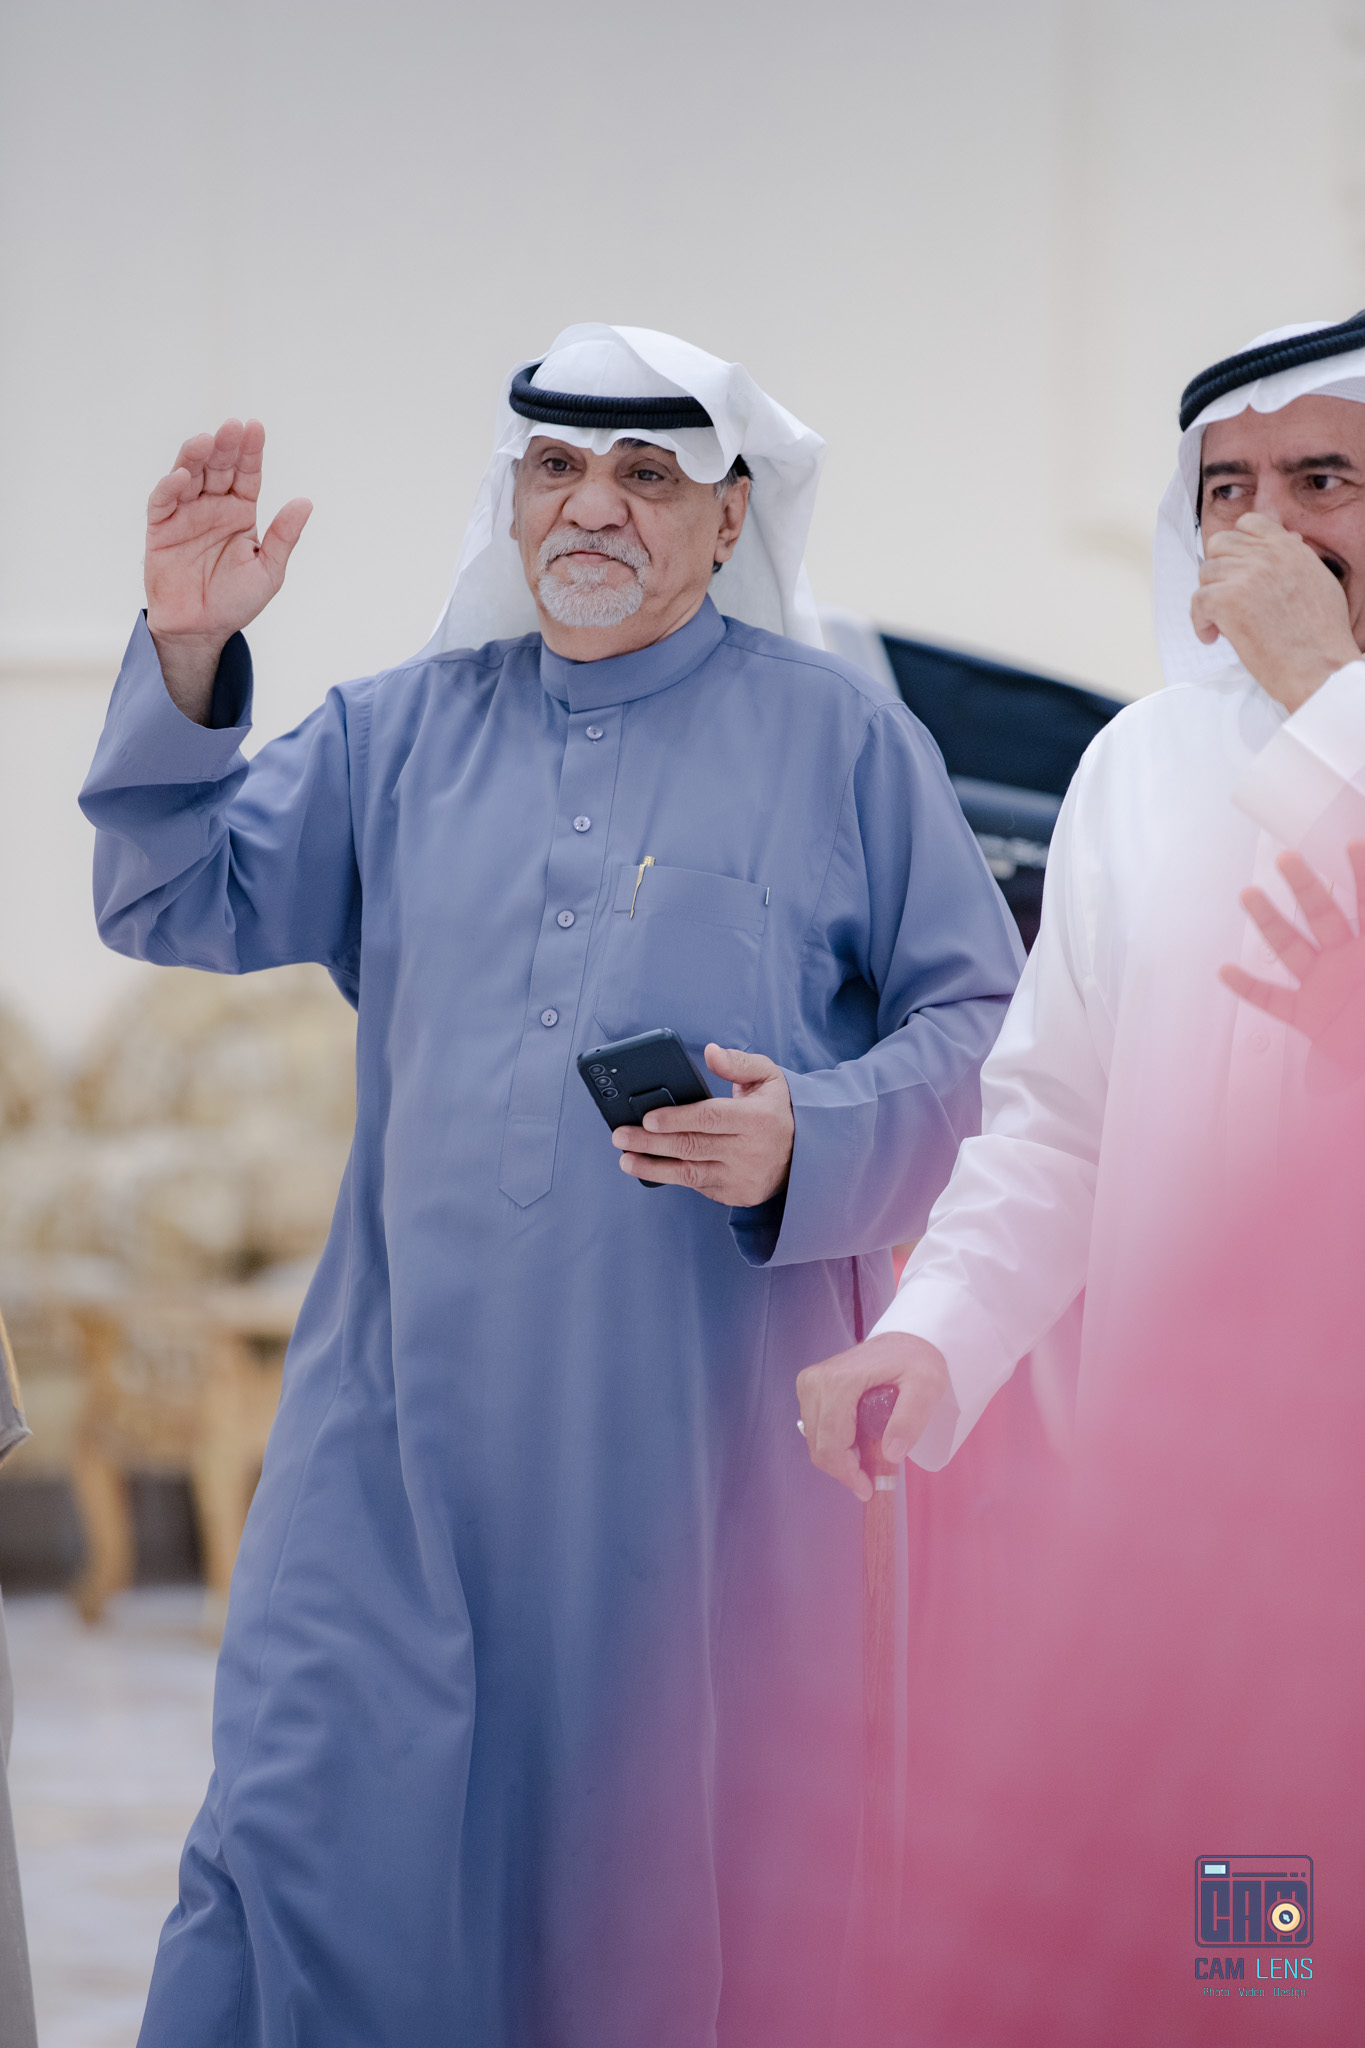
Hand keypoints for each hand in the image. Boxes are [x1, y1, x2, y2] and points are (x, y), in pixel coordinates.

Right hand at [144, 419, 311, 720]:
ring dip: (196, 457)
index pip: (247, 474)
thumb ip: (283, 537)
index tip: (255, 428)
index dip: (251, 452)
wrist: (200, 630)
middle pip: (218, 468)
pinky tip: (183, 476)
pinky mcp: (160, 528)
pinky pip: (163, 502)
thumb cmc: (235, 601)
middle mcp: (213, 507)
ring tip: (206, 442)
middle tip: (232, 427)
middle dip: (225, 447)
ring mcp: (185, 514)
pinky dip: (170, 487)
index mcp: (240, 512)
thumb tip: (305, 502)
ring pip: (189, 476)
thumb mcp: (268, 571)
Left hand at [612, 1044, 793, 1205]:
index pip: (709, 1118)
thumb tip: (711, 1052)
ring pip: (689, 1172)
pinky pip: (699, 1185)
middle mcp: (750, 1150)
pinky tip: (652, 1168)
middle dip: (650, 1142)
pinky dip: (674, 1177)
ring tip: (626, 1159)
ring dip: (653, 1166)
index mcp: (757, 1118)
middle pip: (691, 1146)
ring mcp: (742, 1177)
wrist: (804, 1154)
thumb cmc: (776, 1110)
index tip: (647, 1118)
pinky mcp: (737, 1195)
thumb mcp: (768, 1077)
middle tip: (620, 1136)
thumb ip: (738, 1063)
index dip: (676, 1118)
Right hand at [796, 1331, 949, 1501]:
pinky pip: (815, 1429)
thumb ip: (909, 1420)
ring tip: (868, 1456)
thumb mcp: (926, 1387)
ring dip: (838, 1457)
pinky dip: (833, 1443)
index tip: (868, 1489)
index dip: (847, 1473)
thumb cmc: (916, 1361)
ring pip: (815, 1440)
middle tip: (871, 1480)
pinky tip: (856, 1442)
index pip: (832, 1442)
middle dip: (844, 1469)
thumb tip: (890, 1454)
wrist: (904, 1339)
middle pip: (820, 1445)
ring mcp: (809, 1383)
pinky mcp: (809, 1386)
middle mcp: (816, 1382)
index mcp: (839, 1382)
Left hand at [1190, 512, 1359, 711]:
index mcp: (1288, 547)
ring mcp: (1246, 575)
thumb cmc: (1321, 635)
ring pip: (1206, 574)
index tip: (1235, 568)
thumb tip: (1285, 540)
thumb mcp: (1318, 581)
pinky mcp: (1228, 600)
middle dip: (1218, 571)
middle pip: (1219, 545)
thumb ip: (1295, 558)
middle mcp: (1267, 554)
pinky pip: (1197, 601)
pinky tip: (1214, 636)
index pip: (1249, 523)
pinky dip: (1200, 621)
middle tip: (1225, 597)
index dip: (1236, 544)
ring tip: (1222, 623)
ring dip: (1209, 598)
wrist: (1319, 666)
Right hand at [1219, 843, 1364, 1075]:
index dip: (1362, 874)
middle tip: (1287, 859)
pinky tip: (1227, 970)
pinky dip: (1248, 987)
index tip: (1353, 844)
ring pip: (1291, 948)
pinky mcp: (1309, 1016)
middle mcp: (1348, 960)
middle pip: (1322, 914)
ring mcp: (1325, 986)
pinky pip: (1273, 1000)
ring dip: (1269, 921)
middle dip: (1304, 886)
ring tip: (1250, 895)